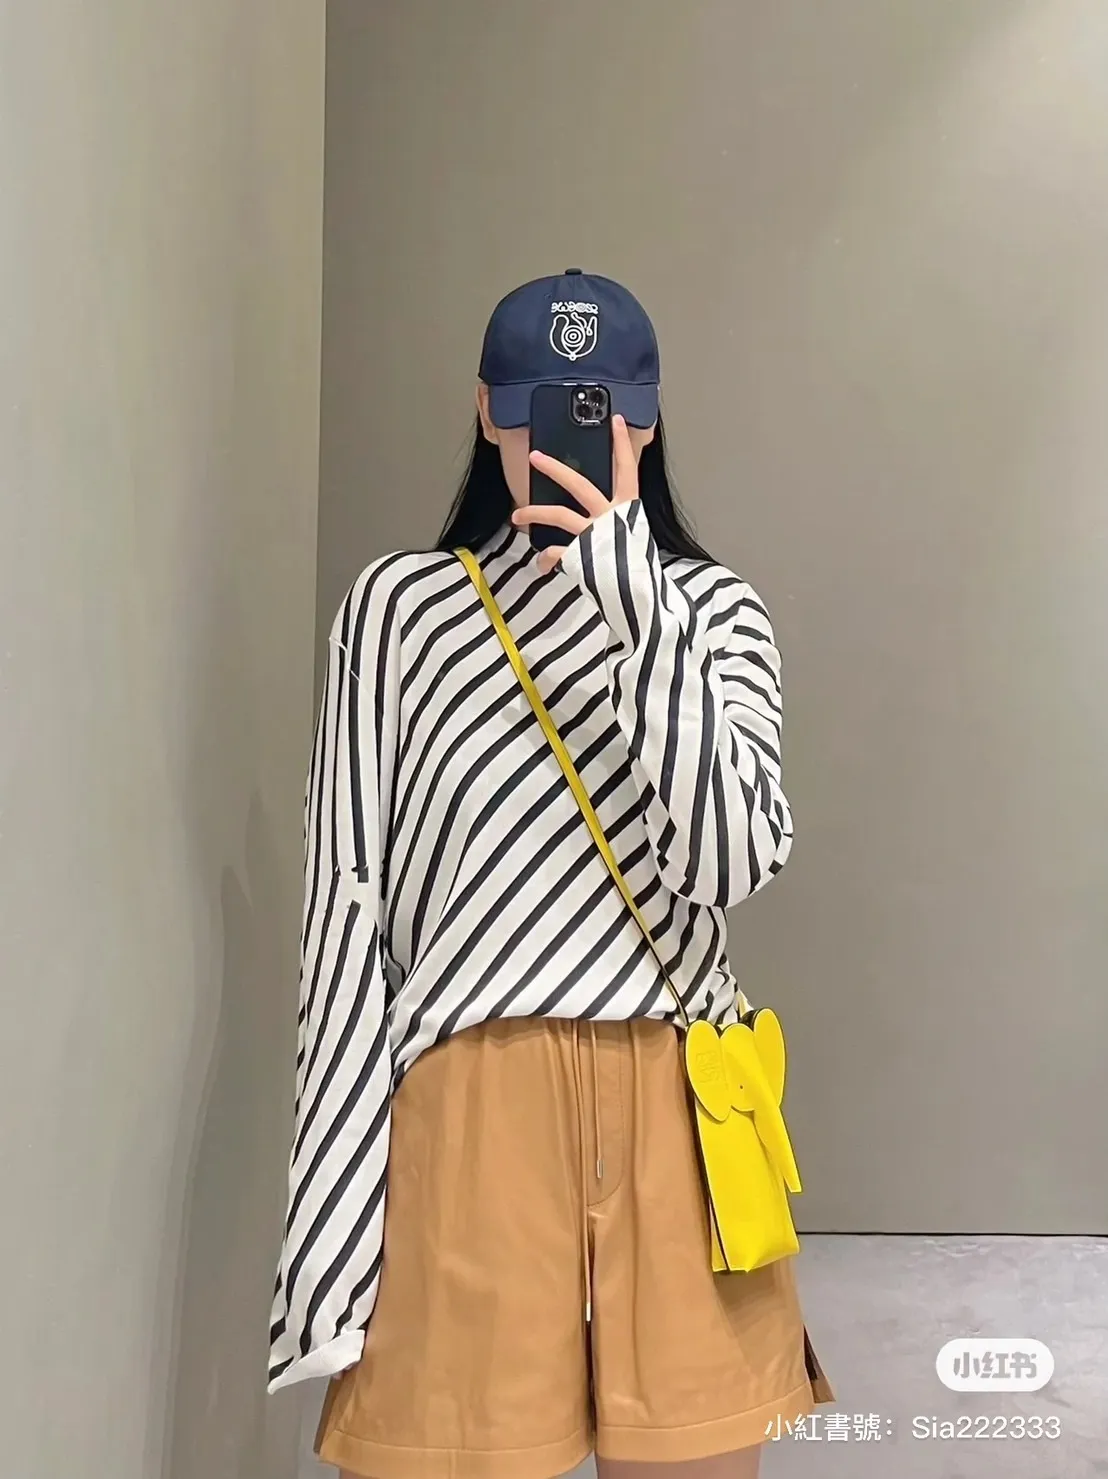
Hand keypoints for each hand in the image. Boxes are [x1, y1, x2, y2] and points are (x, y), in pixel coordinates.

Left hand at [511, 413, 639, 574]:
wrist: (639, 595)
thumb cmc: (636, 567)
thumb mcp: (633, 536)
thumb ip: (616, 523)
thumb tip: (597, 520)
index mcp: (627, 508)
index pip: (627, 469)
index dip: (620, 445)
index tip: (615, 421)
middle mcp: (610, 516)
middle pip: (578, 484)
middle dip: (555, 469)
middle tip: (535, 457)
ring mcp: (594, 534)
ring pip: (558, 514)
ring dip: (533, 512)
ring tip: (517, 516)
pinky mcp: (581, 554)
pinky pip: (556, 553)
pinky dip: (547, 559)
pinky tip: (541, 564)